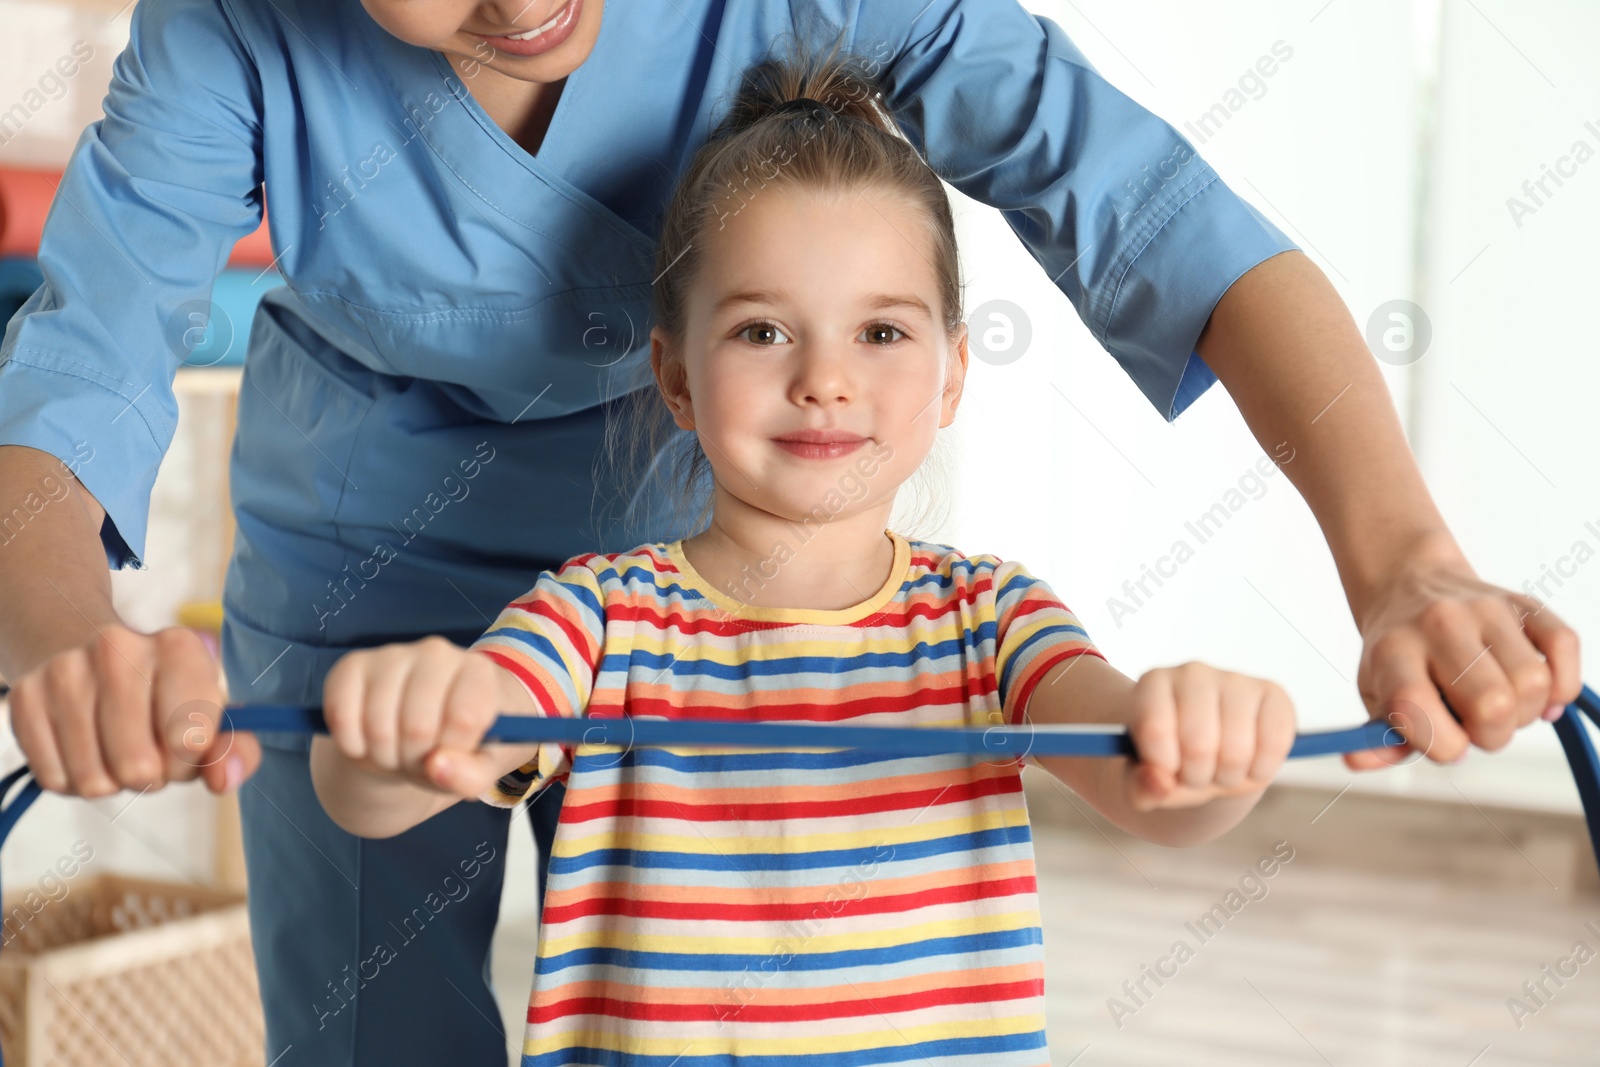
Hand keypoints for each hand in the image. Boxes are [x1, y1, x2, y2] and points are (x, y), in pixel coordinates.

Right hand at [7, 624, 251, 795]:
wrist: (91, 655)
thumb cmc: (166, 696)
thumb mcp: (212, 713)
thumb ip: (234, 748)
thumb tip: (223, 780)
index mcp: (178, 647)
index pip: (190, 739)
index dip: (190, 762)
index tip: (187, 747)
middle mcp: (118, 649)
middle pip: (138, 768)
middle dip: (152, 777)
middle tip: (152, 752)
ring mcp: (64, 671)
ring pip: (92, 780)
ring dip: (111, 782)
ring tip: (118, 749)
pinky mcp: (25, 697)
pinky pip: (53, 778)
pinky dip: (73, 780)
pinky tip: (84, 748)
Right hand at [320, 636, 537, 798]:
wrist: (420, 729)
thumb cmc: (456, 744)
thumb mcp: (480, 768)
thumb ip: (471, 776)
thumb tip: (437, 766)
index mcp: (478, 671)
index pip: (464, 719)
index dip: (453, 752)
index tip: (452, 754)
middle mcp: (437, 653)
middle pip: (417, 727)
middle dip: (415, 760)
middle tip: (420, 758)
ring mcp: (393, 654)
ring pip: (377, 726)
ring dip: (384, 757)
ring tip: (397, 751)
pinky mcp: (353, 665)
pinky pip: (341, 716)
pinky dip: (351, 745)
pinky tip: (367, 742)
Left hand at [1120, 662, 1295, 811]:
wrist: (1205, 755)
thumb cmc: (1169, 761)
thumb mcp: (1143, 780)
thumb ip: (1140, 786)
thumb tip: (1160, 785)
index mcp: (1153, 685)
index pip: (1155, 730)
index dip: (1163, 767)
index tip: (1165, 772)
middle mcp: (1193, 673)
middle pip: (1198, 744)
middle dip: (1196, 777)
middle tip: (1194, 774)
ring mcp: (1236, 680)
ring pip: (1237, 751)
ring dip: (1227, 778)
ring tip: (1217, 769)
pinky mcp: (1273, 694)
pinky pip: (1274, 746)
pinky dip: (1260, 771)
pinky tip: (1247, 764)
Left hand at [1346, 550, 1581, 770]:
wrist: (1407, 585)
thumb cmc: (1396, 654)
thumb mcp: (1376, 692)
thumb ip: (1378, 737)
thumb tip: (1355, 761)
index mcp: (1392, 650)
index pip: (1418, 709)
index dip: (1443, 746)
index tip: (1447, 743)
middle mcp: (1439, 623)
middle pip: (1492, 705)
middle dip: (1493, 737)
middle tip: (1477, 727)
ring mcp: (1485, 608)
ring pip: (1533, 682)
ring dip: (1526, 713)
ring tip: (1501, 705)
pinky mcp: (1523, 602)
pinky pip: (1564, 647)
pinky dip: (1562, 685)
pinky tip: (1539, 695)